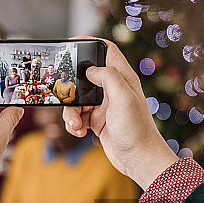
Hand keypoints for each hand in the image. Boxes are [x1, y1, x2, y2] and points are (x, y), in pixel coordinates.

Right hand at [62, 38, 177, 188]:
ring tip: (76, 123)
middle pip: (83, 77)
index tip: (72, 42)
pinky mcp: (96, 120)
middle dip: (71, 88)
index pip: (106, 50)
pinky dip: (73, 123)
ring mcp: (103, 105)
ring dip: (70, 111)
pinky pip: (77, 115)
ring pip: (76, 99)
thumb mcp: (123, 98)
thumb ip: (108, 77)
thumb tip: (89, 69)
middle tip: (65, 95)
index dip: (90, 42)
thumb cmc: (136, 130)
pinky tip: (79, 131)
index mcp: (122, 78)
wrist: (139, 160)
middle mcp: (113, 89)